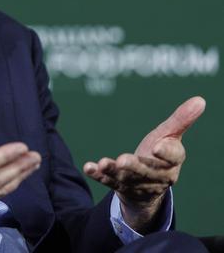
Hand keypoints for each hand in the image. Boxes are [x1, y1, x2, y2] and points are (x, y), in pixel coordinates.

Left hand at [83, 96, 205, 232]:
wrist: (147, 187)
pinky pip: (107, 181)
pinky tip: (88, 167)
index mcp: (171, 162)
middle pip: (146, 171)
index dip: (166, 153)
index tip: (158, 147)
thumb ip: (181, 120)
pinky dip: (97, 174)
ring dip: (113, 171)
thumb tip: (200, 100)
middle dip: (135, 166)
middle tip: (123, 160)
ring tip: (103, 163)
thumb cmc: (159, 155)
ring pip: (126, 178)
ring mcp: (135, 182)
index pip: (172, 157)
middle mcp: (155, 176)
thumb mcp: (170, 136)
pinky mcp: (118, 185)